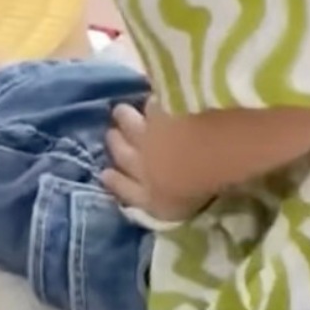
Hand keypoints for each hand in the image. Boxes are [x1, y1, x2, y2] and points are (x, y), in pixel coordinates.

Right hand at [101, 100, 207, 223]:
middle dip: (114, 145)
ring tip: (120, 111)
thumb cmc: (204, 189)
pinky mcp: (160, 111)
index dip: (115, 182)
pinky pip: (150, 106)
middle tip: (110, 134)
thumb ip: (168, 203)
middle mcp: (142, 165)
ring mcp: (148, 135)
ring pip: (128, 124)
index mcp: (150, 197)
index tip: (105, 174)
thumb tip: (167, 198)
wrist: (204, 154)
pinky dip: (151, 104)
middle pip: (121, 154)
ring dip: (123, 118)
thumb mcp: (184, 209)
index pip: (125, 189)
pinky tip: (152, 100)